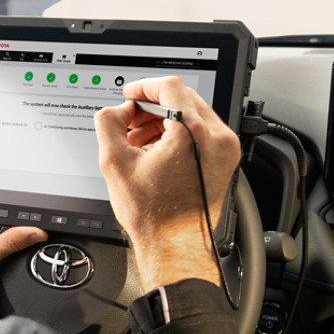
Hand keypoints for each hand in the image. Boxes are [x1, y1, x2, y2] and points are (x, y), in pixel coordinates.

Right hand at [94, 77, 240, 290]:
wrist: (174, 245)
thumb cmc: (154, 216)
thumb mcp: (115, 163)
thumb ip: (108, 124)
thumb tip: (115, 112)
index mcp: (193, 132)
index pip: (169, 87)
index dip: (144, 87)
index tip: (130, 97)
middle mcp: (216, 137)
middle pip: (183, 98)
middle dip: (152, 107)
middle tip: (131, 122)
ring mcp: (224, 150)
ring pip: (193, 114)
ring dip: (164, 120)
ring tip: (141, 141)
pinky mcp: (225, 160)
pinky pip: (202, 132)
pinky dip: (179, 133)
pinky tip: (157, 151)